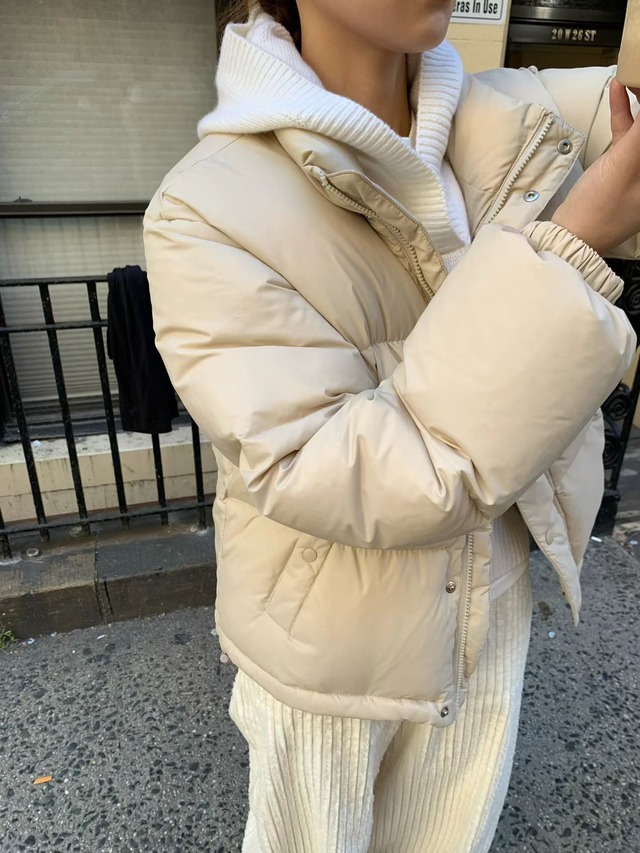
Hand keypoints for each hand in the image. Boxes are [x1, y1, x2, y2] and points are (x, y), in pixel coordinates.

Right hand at [551, 80, 639, 255]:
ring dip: (637, 101)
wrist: (570, 234)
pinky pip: (629, 133)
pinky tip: (617, 92)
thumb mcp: (625, 164)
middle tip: (637, 76)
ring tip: (630, 78)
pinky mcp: (623, 165)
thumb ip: (639, 131)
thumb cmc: (598, 209)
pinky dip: (623, 113)